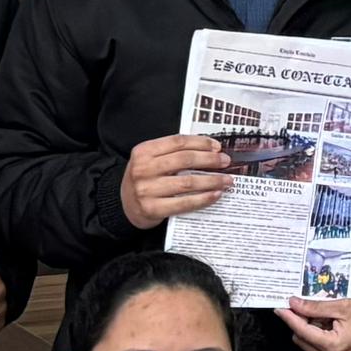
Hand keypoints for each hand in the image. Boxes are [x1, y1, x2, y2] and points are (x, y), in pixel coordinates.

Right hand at [116, 132, 233, 227]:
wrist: (123, 205)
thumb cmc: (144, 179)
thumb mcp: (150, 160)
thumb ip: (173, 153)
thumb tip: (211, 150)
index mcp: (143, 151)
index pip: (178, 142)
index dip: (201, 143)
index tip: (217, 146)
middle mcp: (143, 169)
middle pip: (185, 160)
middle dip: (210, 160)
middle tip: (226, 162)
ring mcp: (146, 190)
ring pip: (188, 182)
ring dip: (212, 180)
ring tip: (227, 180)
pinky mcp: (152, 209)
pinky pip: (184, 203)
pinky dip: (203, 199)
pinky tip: (215, 195)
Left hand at [282, 296, 350, 350]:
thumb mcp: (343, 306)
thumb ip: (316, 307)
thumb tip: (294, 304)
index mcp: (333, 346)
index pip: (302, 331)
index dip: (290, 318)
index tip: (280, 308)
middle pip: (302, 340)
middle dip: (303, 324)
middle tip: (312, 309)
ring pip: (309, 348)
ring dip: (311, 333)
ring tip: (328, 320)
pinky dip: (320, 341)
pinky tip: (332, 331)